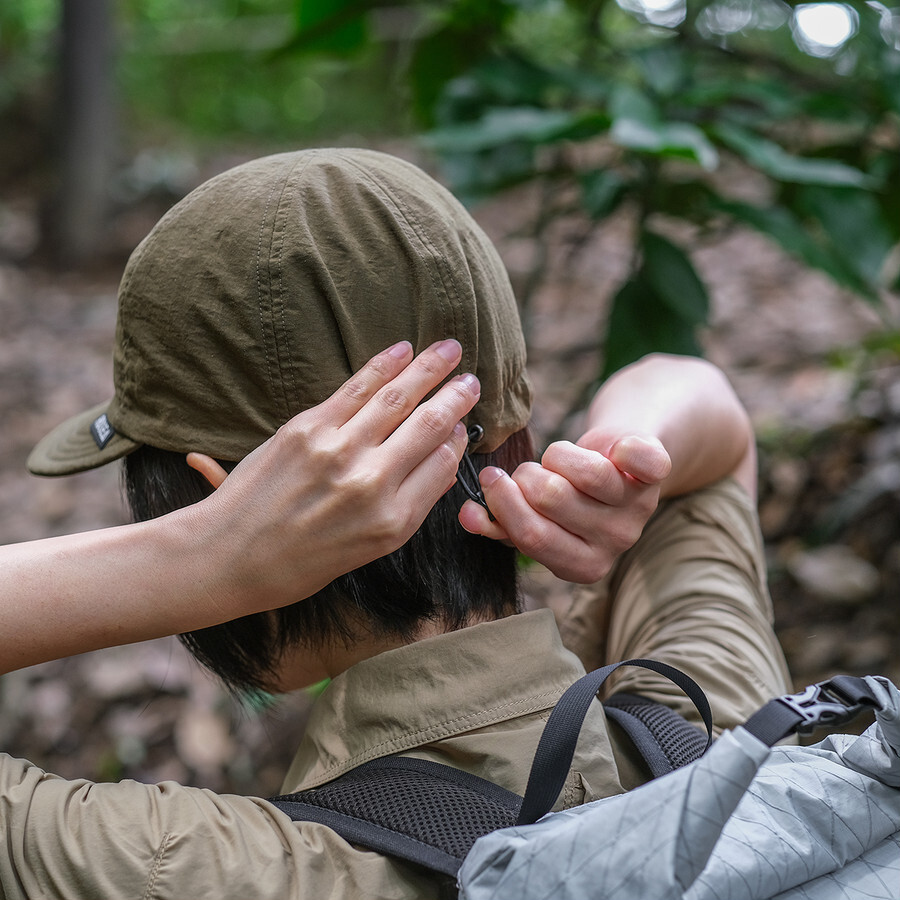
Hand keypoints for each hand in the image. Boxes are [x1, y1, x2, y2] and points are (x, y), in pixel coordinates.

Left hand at [186, 338, 478, 612]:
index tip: (461, 424)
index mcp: (392, 521)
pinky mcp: (307, 428)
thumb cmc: (298, 562)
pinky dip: (385, 365)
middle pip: (430, 426)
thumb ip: (406, 506)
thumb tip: (438, 461)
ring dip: (429, 368)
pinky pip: (357, 388)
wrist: (228, 556)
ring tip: (451, 349)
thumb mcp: (365, 550)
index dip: (456, 439)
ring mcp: (338, 451)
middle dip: (456, 397)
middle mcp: (371, 484)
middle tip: (473, 379)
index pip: (442, 465)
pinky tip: (404, 351)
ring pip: (398, 398)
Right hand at [458, 434, 669, 583]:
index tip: (491, 479)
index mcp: (581, 565)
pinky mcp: (656, 475)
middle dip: (528, 475)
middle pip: (551, 497)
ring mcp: (639, 510)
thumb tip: (468, 515)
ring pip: (583, 471)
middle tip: (531, 471)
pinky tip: (613, 450)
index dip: (504, 502)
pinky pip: (635, 456)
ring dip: (559, 454)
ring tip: (560, 460)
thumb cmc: (566, 491)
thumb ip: (498, 521)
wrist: (618, 461)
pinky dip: (621, 445)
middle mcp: (615, 543)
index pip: (532, 536)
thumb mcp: (533, 516)